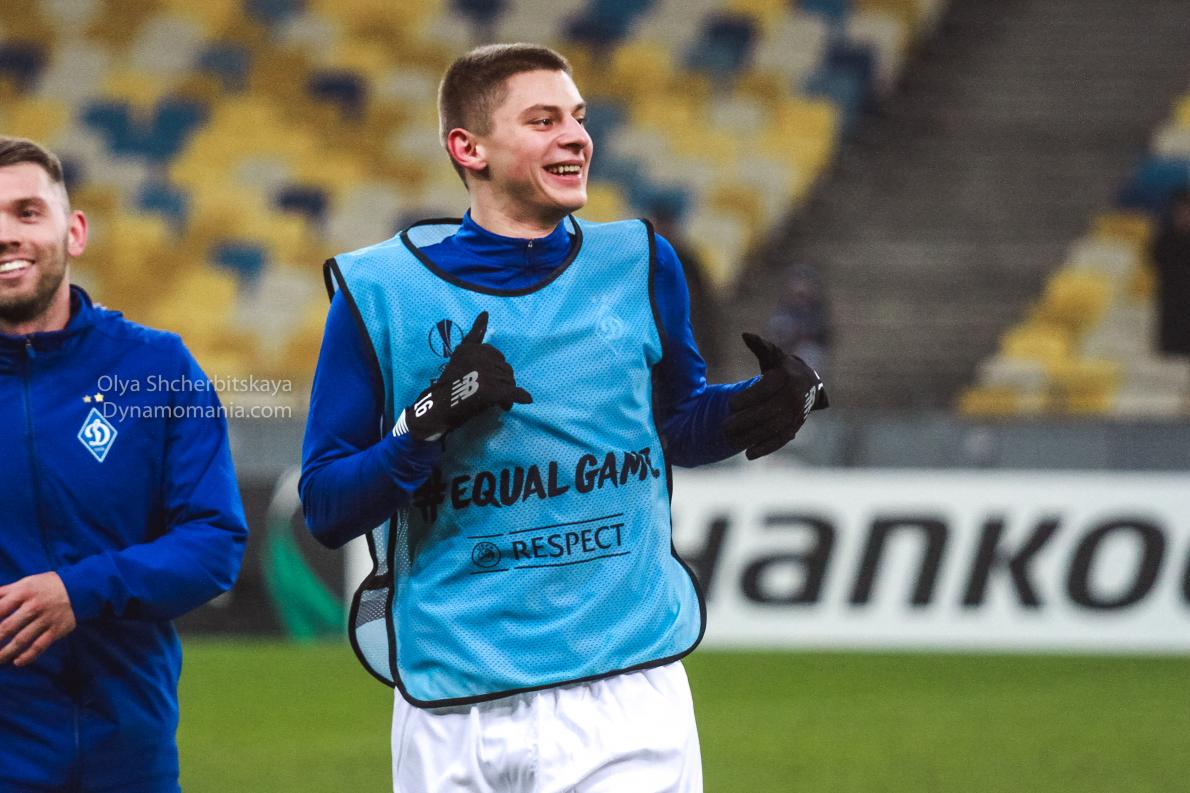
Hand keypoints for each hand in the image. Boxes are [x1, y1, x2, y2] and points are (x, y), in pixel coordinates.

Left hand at [0, 572, 77, 666]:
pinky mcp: (57, 629)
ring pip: (22, 640)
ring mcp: (46, 618)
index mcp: (23, 592)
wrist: (80, 588)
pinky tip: (17, 662)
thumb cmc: (45, 586)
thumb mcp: (25, 582)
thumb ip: (4, 592)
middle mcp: (34, 605)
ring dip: (6, 652)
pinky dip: (28, 656)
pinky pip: (40, 646)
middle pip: (7, 627)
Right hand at [398, 311, 531, 441]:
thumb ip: (474, 336)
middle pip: (505, 370)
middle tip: (490, 394)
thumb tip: (485, 312)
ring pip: (509, 382)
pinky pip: (513, 393)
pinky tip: (509, 404)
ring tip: (494, 403)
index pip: (497, 357)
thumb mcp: (460, 354)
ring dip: (505, 393)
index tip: (482, 380)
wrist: (438, 408)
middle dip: (501, 382)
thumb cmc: (449, 384)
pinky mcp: (492, 390)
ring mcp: (486, 374)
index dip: (493, 370)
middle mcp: (480, 358)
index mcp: (473, 348)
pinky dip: (517, 398)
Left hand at [723, 333, 828, 459]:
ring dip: (751, 436)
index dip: (748, 398)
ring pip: (772, 427)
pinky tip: (749, 454)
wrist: (810, 383)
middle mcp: (793, 396)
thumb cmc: (784, 367)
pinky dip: (766, 448)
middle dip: (744, 420)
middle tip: (723, 426)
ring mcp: (796, 413)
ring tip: (730, 440)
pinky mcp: (796, 426)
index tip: (729, 404)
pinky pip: (781, 439)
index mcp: (786, 377)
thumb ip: (760, 346)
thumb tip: (745, 335)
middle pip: (767, 411)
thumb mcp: (773, 354)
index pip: (766, 389)